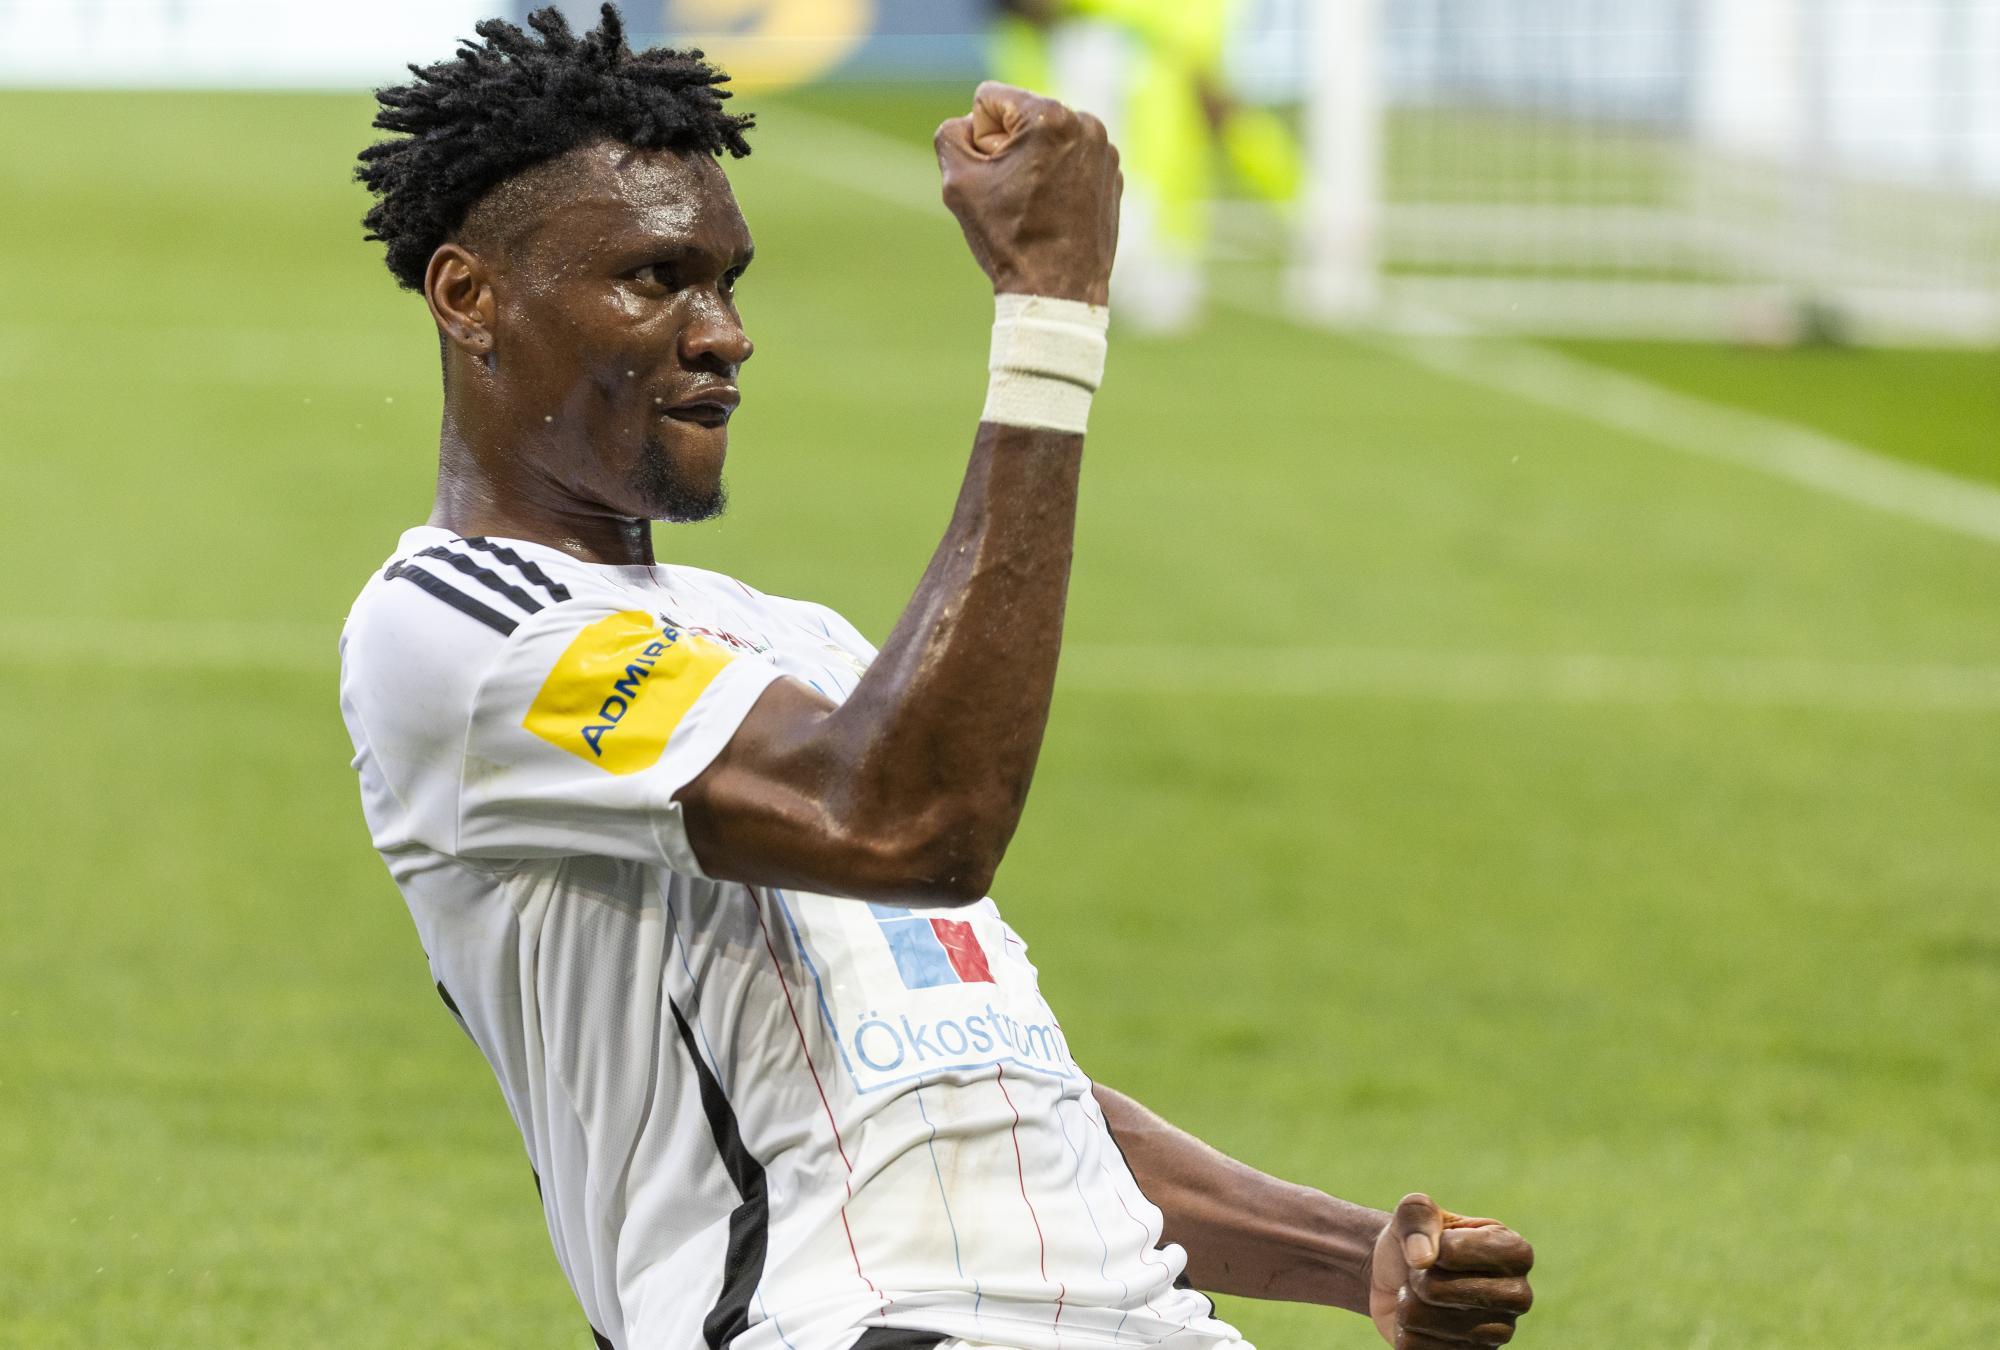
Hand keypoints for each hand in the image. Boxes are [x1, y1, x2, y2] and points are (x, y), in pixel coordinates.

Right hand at [934, 81, 1121, 304]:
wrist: (1058, 290)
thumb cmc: (1009, 238)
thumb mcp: (957, 182)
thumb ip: (950, 134)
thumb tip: (970, 125)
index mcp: (1049, 115)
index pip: (989, 99)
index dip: (978, 138)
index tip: (993, 175)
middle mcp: (1085, 122)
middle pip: (1021, 116)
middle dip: (1007, 147)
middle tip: (1013, 194)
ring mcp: (1105, 148)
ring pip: (1046, 137)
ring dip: (1032, 161)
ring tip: (1034, 204)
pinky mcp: (1114, 172)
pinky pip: (1071, 158)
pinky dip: (1058, 177)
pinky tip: (1055, 211)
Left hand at [1367, 1193, 1534, 1346]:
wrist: (1399, 1277)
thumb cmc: (1417, 1239)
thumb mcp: (1414, 1211)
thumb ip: (1418, 1215)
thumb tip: (1424, 1259)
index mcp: (1515, 1251)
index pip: (1460, 1252)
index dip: (1435, 1247)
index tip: (1438, 1245)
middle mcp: (1518, 1295)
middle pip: (1442, 1292)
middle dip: (1418, 1279)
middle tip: (1424, 1273)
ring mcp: (1500, 1333)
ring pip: (1430, 1322)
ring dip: (1409, 1305)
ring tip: (1420, 1296)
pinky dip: (1407, 1333)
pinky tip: (1420, 1322)